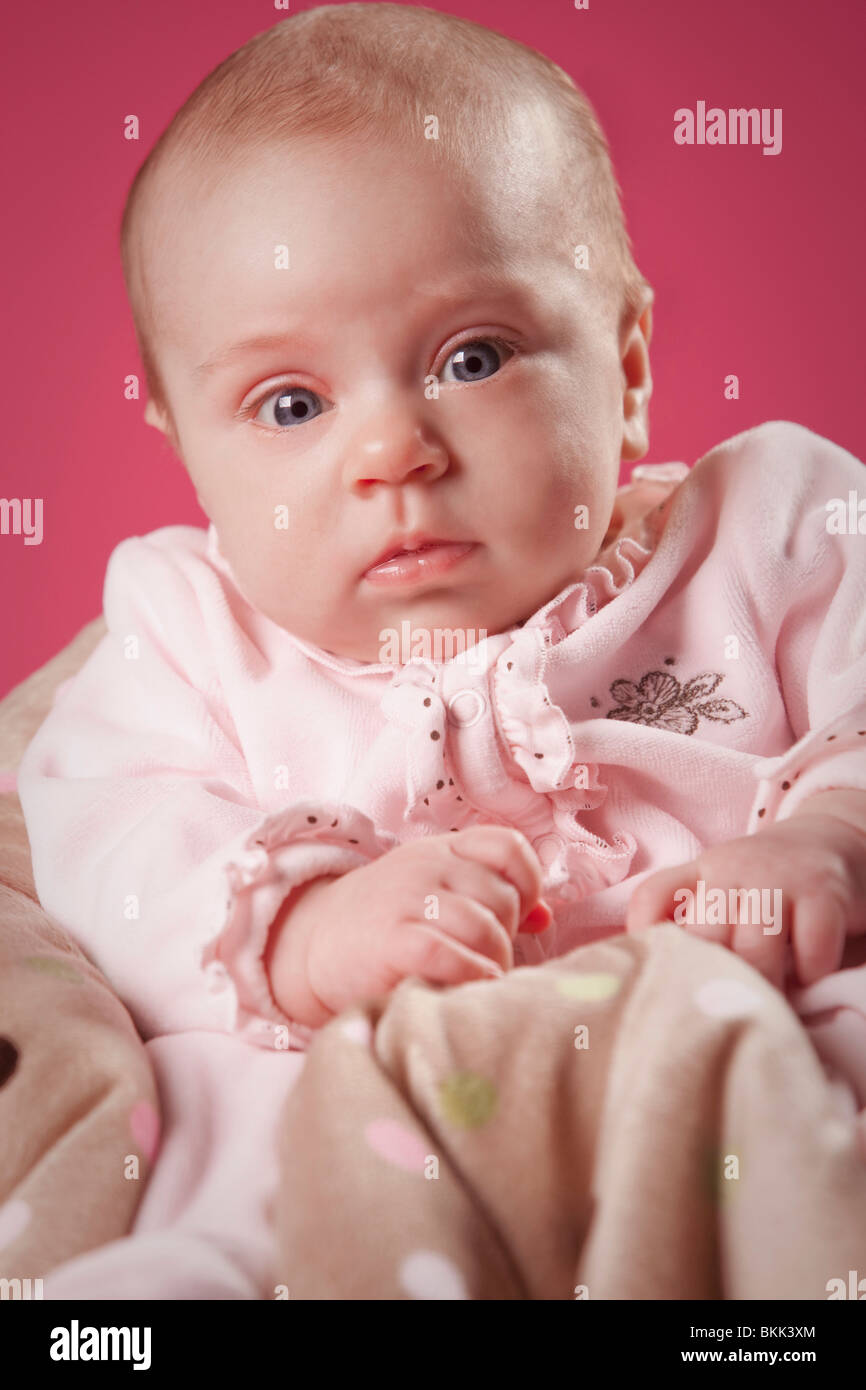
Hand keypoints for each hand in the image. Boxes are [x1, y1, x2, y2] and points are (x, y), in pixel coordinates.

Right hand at [270, 825, 550, 1024]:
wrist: (308, 945)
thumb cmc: (382, 926)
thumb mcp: (434, 895)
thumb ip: (487, 899)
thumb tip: (545, 915)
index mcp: (441, 851)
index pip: (507, 845)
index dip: (527, 881)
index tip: (520, 915)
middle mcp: (426, 867)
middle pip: (502, 897)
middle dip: (506, 936)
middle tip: (485, 960)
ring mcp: (408, 900)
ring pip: (484, 928)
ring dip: (493, 964)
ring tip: (477, 981)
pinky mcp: (392, 940)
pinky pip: (452, 956)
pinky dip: (470, 977)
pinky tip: (466, 989)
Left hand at [624, 814, 865, 989]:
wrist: (833, 839)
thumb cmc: (770, 882)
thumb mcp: (724, 886)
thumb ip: (695, 919)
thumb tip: (656, 974)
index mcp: (702, 871)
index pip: (653, 896)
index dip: (642, 936)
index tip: (649, 975)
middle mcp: (733, 870)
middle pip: (704, 938)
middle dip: (713, 981)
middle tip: (723, 1011)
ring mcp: (778, 879)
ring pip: (754, 951)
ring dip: (762, 988)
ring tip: (767, 1003)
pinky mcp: (823, 892)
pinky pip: (810, 950)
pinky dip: (809, 974)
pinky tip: (807, 977)